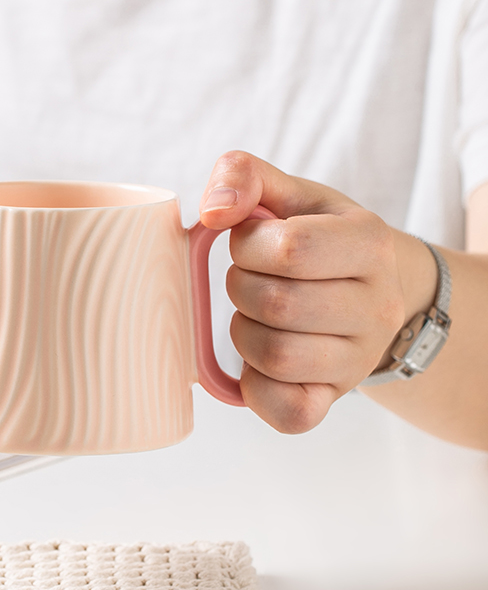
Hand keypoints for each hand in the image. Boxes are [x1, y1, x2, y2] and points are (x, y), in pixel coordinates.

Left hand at [199, 151, 405, 432]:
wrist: (370, 293)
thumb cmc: (318, 240)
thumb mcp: (290, 196)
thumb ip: (246, 177)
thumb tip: (212, 210)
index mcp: (369, 243)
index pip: (291, 249)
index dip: (248, 246)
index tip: (250, 244)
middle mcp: (377, 306)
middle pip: (277, 305)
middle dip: (241, 288)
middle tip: (250, 281)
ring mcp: (359, 360)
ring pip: (276, 357)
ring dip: (244, 333)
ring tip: (256, 316)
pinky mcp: (335, 399)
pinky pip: (288, 412)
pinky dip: (256, 388)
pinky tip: (257, 361)